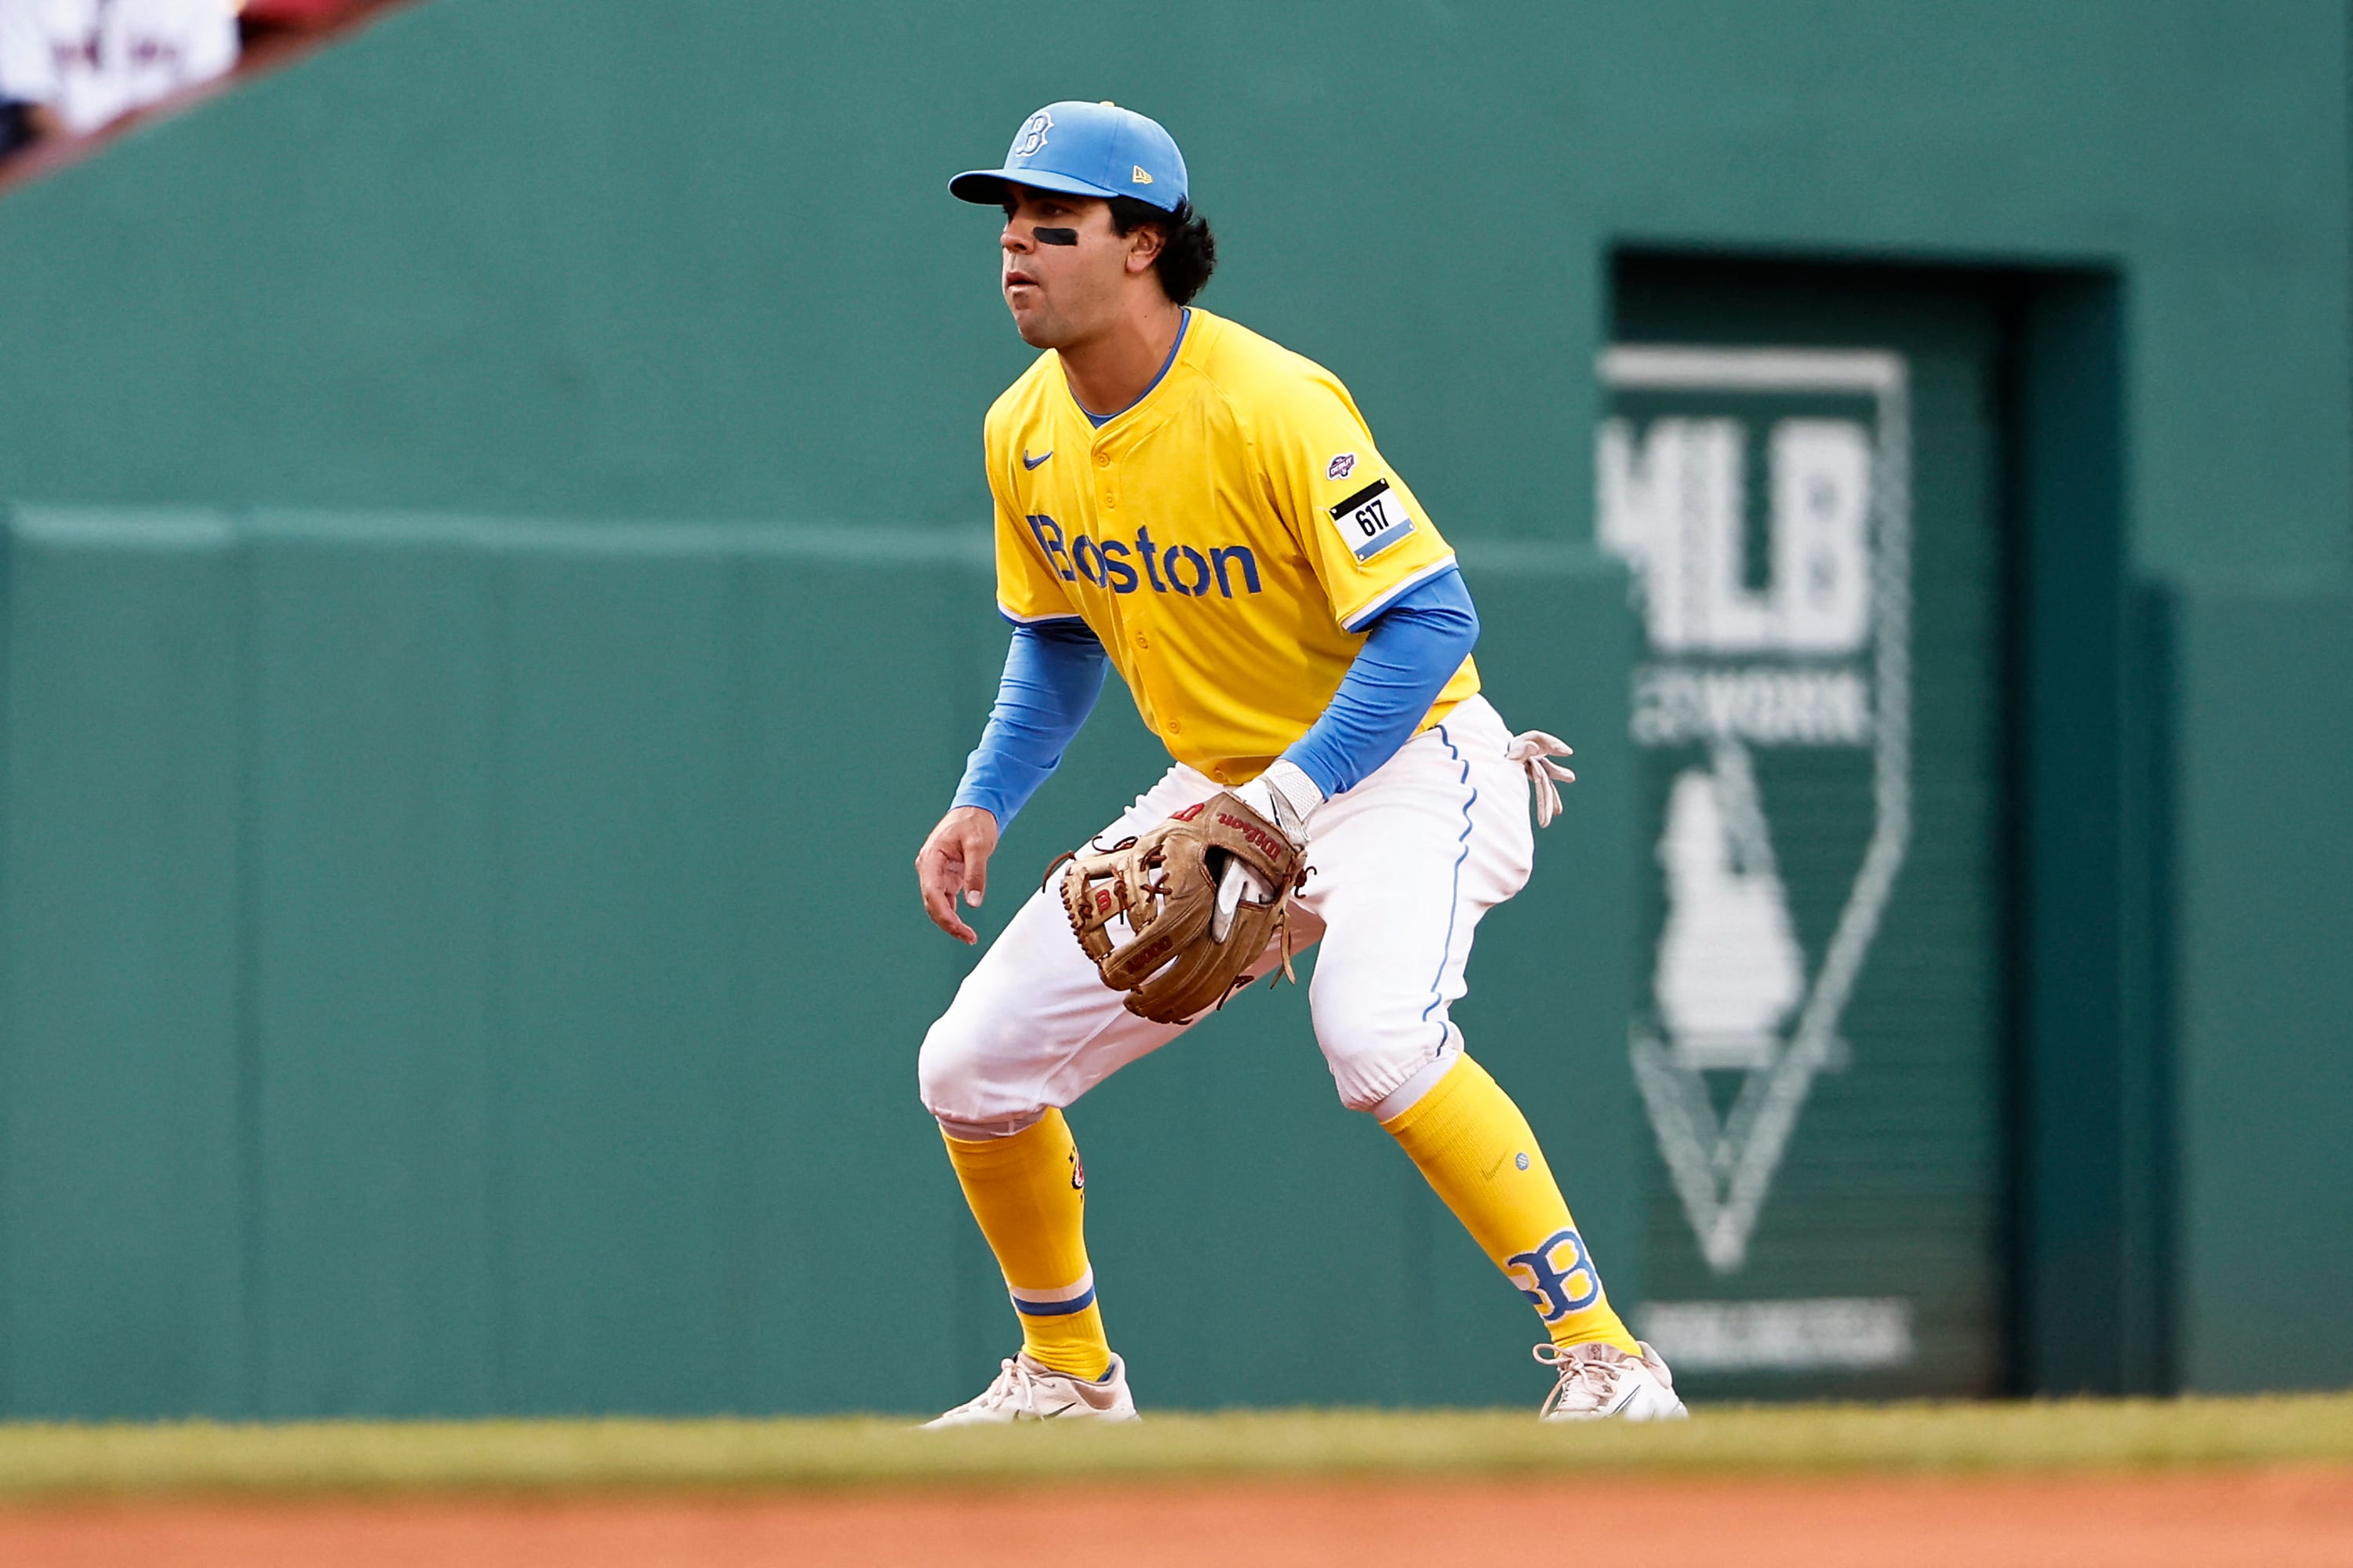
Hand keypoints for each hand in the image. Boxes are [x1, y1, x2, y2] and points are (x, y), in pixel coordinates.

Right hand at [916, 805, 1000, 944]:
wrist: (975, 809)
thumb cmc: (974, 822)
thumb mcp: (979, 846)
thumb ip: (975, 874)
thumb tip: (974, 902)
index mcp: (931, 858)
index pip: (932, 893)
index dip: (945, 915)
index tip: (960, 929)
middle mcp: (929, 867)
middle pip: (932, 903)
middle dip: (948, 923)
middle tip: (969, 938)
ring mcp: (936, 873)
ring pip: (937, 904)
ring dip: (950, 921)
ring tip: (968, 936)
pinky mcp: (945, 876)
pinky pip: (945, 899)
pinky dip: (953, 913)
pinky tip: (963, 925)